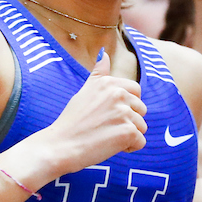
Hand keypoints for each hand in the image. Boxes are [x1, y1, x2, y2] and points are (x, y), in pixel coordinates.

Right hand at [34, 50, 147, 174]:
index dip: (126, 105)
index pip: (136, 91)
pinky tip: (109, 146)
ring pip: (141, 127)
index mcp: (108, 83)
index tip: (108, 114)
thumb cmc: (71, 122)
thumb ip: (98, 74)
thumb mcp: (84, 91)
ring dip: (127, 136)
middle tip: (104, 128)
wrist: (60, 145)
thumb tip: (104, 53)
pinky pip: (140, 142)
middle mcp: (118, 94)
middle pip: (141, 110)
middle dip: (128, 121)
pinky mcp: (127, 131)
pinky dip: (128, 148)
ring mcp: (124, 112)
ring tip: (105, 137)